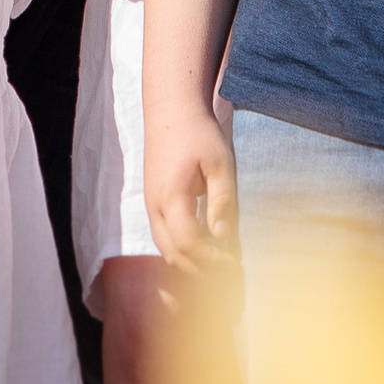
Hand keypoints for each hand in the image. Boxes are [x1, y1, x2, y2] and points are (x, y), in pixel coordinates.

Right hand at [146, 106, 237, 270]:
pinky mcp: (152, 199)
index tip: (233, 264)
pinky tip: (204, 246)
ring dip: (189, 261)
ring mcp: (150, 203)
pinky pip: (162, 235)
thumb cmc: (199, 134)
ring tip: (218, 264)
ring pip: (164, 247)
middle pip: (172, 253)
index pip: (188, 244)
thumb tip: (222, 239)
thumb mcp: (220, 164)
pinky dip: (180, 248)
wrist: (171, 110)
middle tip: (228, 272)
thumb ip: (222, 202)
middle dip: (199, 269)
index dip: (210, 260)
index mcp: (172, 197)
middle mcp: (155, 205)